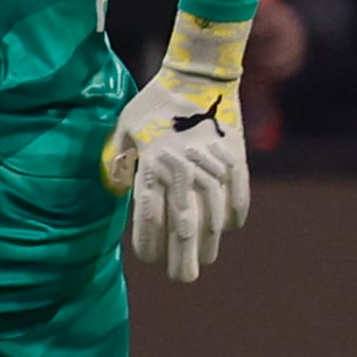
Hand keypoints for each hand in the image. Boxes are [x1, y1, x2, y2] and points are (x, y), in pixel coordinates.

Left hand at [105, 13, 250, 282]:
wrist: (197, 77)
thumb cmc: (152, 105)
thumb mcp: (124, 131)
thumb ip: (120, 163)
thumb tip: (118, 190)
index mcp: (153, 167)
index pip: (149, 218)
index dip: (149, 244)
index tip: (149, 261)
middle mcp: (183, 173)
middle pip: (183, 227)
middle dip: (182, 258)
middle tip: (182, 279)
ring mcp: (212, 168)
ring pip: (213, 218)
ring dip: (209, 243)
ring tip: (203, 259)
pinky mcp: (236, 160)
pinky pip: (238, 197)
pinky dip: (234, 215)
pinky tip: (228, 228)